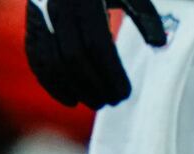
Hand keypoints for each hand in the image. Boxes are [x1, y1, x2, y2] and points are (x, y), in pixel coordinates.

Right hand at [25, 0, 166, 109]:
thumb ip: (144, 14)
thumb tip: (160, 44)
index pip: (97, 43)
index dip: (110, 73)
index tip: (124, 92)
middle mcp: (59, 9)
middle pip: (74, 58)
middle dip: (93, 85)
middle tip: (111, 102)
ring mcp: (42, 18)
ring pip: (52, 64)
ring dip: (73, 89)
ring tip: (94, 102)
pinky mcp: (33, 27)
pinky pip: (38, 62)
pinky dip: (52, 84)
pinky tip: (70, 98)